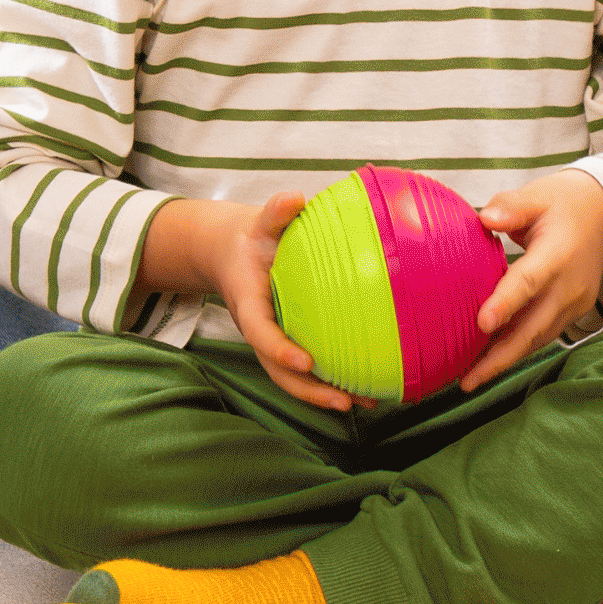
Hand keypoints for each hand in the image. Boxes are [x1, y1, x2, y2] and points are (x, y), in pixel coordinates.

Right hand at [137, 193, 355, 410]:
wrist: (233, 255)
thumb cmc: (252, 238)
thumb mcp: (259, 222)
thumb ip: (275, 212)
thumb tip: (295, 199)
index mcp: (249, 305)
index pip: (260, 333)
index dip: (279, 350)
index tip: (304, 361)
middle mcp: (261, 331)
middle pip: (279, 372)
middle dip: (310, 390)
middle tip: (344, 402)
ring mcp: (274, 342)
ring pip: (295, 379)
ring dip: (327, 395)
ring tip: (366, 404)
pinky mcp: (289, 344)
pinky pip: (309, 370)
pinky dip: (334, 382)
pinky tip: (368, 388)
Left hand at [465, 171, 602, 388]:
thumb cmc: (564, 202)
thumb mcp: (538, 194)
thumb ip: (511, 207)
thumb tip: (485, 218)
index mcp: (558, 255)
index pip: (529, 282)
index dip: (506, 304)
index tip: (482, 324)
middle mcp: (568, 287)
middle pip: (532, 328)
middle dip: (499, 358)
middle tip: (467, 381)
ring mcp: (573, 304)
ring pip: (536, 339)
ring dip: (505, 360)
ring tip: (471, 379)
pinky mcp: (572, 313)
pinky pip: (542, 335)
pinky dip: (517, 349)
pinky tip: (490, 361)